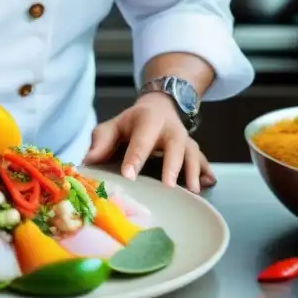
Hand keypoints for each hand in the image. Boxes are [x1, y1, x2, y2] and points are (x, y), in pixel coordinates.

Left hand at [83, 93, 214, 192]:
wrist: (160, 107)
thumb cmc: (132, 123)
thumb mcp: (114, 125)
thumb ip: (102, 141)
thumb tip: (88, 161)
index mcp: (148, 120)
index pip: (141, 140)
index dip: (135, 157)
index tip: (129, 175)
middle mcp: (170, 129)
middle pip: (174, 145)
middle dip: (172, 165)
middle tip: (168, 186)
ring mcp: (185, 139)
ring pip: (192, 153)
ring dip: (194, 171)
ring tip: (193, 191)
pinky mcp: (194, 150)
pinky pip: (203, 160)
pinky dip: (207, 172)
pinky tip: (209, 183)